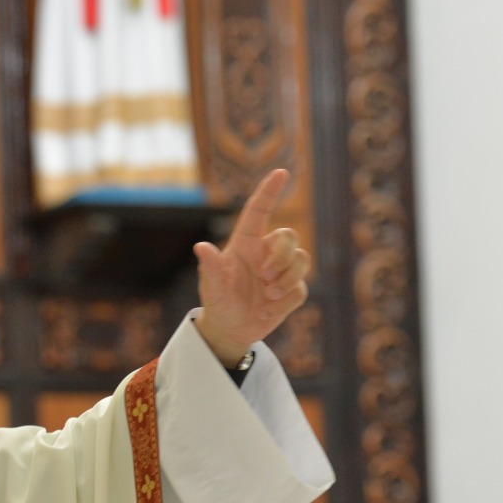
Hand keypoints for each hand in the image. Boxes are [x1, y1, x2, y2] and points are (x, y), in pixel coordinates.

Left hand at [192, 168, 311, 365]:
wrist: (230, 330)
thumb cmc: (218, 303)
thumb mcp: (212, 287)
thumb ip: (211, 268)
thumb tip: (201, 247)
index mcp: (245, 245)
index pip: (258, 211)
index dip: (269, 191)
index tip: (281, 172)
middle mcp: (265, 253)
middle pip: (289, 236)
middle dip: (282, 256)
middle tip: (264, 276)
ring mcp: (280, 272)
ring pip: (302, 260)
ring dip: (286, 279)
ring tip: (267, 296)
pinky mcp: (291, 291)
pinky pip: (301, 289)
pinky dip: (285, 301)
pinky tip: (267, 310)